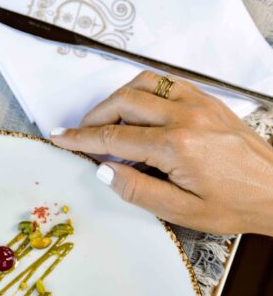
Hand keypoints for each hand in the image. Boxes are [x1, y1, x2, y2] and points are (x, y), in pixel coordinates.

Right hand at [50, 71, 272, 235]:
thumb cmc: (234, 205)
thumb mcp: (182, 211)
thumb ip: (139, 191)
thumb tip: (104, 172)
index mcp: (177, 147)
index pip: (115, 139)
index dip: (82, 139)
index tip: (61, 138)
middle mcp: (186, 117)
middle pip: (124, 102)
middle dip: (94, 117)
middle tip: (80, 135)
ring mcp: (198, 103)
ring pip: (143, 84)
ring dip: (117, 100)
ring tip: (106, 124)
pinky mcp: (207, 101)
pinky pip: (165, 84)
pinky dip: (143, 92)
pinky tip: (137, 112)